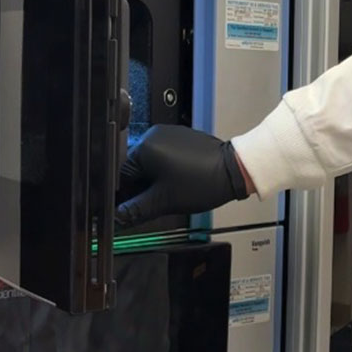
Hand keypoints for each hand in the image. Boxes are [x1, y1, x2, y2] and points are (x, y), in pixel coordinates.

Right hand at [116, 125, 251, 227]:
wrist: (234, 171)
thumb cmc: (204, 181)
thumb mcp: (163, 202)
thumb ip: (135, 210)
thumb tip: (117, 217)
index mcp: (144, 147)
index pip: (122, 176)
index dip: (126, 196)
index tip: (131, 209)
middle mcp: (154, 135)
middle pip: (136, 169)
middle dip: (142, 188)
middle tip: (156, 202)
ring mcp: (169, 134)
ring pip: (151, 164)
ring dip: (155, 180)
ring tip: (171, 192)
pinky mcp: (182, 138)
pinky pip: (165, 157)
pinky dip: (167, 172)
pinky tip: (179, 182)